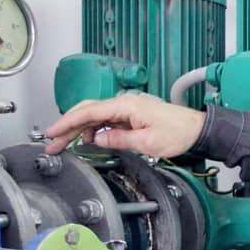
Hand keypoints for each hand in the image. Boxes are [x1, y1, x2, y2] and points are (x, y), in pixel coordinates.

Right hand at [45, 94, 205, 156]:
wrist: (196, 129)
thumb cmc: (178, 132)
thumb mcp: (147, 143)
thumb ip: (119, 140)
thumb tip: (97, 140)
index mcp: (125, 106)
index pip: (88, 112)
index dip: (67, 123)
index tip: (52, 132)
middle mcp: (124, 104)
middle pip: (87, 112)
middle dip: (68, 127)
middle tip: (53, 143)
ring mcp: (127, 109)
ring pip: (95, 117)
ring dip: (79, 130)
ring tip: (66, 145)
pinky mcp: (131, 116)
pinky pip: (106, 121)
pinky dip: (94, 130)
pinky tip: (89, 140)